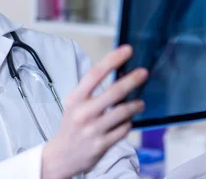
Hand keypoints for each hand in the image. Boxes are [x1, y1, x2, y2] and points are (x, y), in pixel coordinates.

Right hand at [41, 45, 147, 178]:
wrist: (62, 155)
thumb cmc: (71, 124)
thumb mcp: (74, 103)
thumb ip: (91, 90)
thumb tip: (117, 72)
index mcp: (76, 98)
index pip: (96, 73)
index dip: (113, 59)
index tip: (127, 50)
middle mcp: (84, 112)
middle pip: (114, 92)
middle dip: (132, 80)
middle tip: (143, 72)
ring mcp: (93, 129)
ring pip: (123, 112)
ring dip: (135, 105)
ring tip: (140, 103)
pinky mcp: (102, 144)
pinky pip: (123, 129)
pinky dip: (128, 123)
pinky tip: (127, 121)